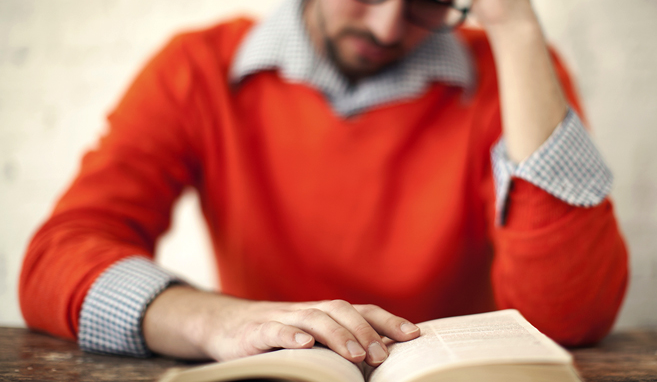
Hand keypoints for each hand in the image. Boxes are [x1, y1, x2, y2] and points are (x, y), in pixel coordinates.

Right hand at [143, 286, 420, 366]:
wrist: (222, 326)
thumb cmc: (274, 338)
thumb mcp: (309, 341)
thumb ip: (338, 348)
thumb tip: (378, 365)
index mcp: (324, 314)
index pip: (362, 311)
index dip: (388, 321)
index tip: (414, 335)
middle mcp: (307, 311)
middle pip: (343, 311)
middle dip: (367, 332)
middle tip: (385, 356)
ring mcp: (282, 318)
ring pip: (315, 319)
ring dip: (338, 335)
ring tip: (356, 354)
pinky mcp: (255, 332)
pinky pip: (275, 331)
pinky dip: (291, 336)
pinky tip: (306, 345)